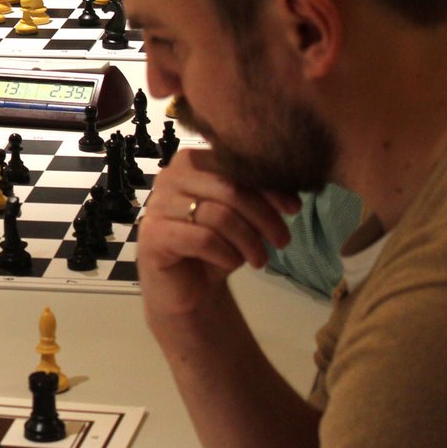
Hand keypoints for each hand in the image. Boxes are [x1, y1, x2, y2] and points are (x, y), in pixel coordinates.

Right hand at [136, 149, 299, 322]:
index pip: (235, 166)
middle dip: (264, 216)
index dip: (269, 186)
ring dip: (249, 241)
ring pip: (220, 216)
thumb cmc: (215, 245)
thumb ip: (258, 197)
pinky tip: (231, 263)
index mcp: (191, 162)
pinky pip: (203, 239)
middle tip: (283, 241)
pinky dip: (226, 254)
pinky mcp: (153, 235)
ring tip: (260, 260)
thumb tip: (292, 194)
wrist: (186, 286)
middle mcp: (170, 176)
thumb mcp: (242, 217)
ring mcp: (158, 205)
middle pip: (229, 188)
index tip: (293, 208)